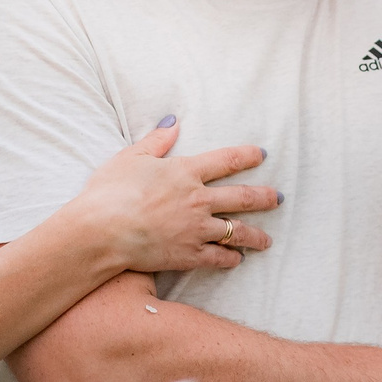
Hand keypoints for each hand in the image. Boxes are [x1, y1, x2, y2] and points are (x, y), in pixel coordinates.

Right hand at [63, 119, 279, 274]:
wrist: (102, 230)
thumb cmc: (110, 191)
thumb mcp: (130, 157)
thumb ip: (156, 141)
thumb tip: (173, 122)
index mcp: (185, 172)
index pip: (226, 160)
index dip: (247, 156)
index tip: (262, 155)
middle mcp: (198, 200)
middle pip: (242, 197)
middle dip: (264, 198)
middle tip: (278, 198)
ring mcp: (197, 229)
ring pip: (237, 231)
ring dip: (255, 236)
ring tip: (267, 240)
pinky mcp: (189, 255)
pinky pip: (219, 258)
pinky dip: (231, 258)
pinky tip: (237, 259)